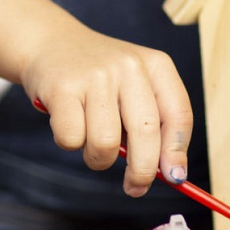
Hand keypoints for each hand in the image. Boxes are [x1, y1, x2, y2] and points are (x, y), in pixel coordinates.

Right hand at [22, 25, 193, 197]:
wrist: (51, 42)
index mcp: (156, 65)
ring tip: (90, 141)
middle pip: (147, 135)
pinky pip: (72, 139)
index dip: (177, 152)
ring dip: (98, 158)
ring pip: (107, 144)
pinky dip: (69, 143)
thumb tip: (171, 174)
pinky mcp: (63, 87)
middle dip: (142, 172)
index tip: (175, 177)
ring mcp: (95, 75)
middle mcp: (129, 66)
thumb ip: (153, 124)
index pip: (179, 115)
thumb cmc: (97, 76)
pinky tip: (68, 123)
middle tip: (135, 186)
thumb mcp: (134, 86)